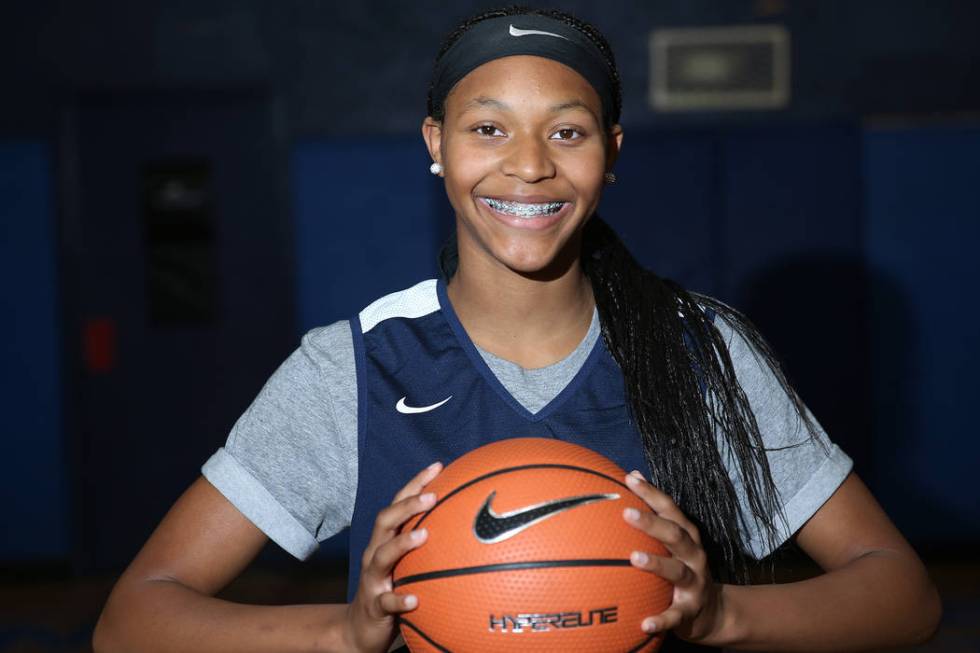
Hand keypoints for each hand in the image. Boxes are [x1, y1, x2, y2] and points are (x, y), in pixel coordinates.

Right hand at [343, 462, 441, 652]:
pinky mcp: (374, 606)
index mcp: (386, 540)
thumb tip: (473, 529)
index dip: (415, 483)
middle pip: (385, 521)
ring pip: (382, 556)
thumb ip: (430, 546)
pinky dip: (398, 599)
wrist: (361, 630)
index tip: (438, 466)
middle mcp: (376, 554)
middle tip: (432, 496)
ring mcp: (373, 579)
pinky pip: (386, 602)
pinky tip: (414, 599)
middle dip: (407, 506)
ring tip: (424, 536)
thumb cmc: (393, 589)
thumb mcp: (409, 564)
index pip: (398, 504)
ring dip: (402, 544)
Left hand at [622, 470, 724, 643]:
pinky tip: (645, 623)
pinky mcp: (690, 610)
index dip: (651, 493)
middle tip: (627, 513)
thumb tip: (631, 476)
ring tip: (634, 558)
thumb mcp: (673, 543)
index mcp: (687, 536)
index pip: (670, 509)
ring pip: (677, 571)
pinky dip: (661, 620)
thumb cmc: (682, 567)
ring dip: (656, 564)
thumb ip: (654, 516)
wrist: (713, 612)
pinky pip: (675, 616)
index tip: (630, 479)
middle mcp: (693, 556)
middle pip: (675, 535)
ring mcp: (694, 583)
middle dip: (652, 523)